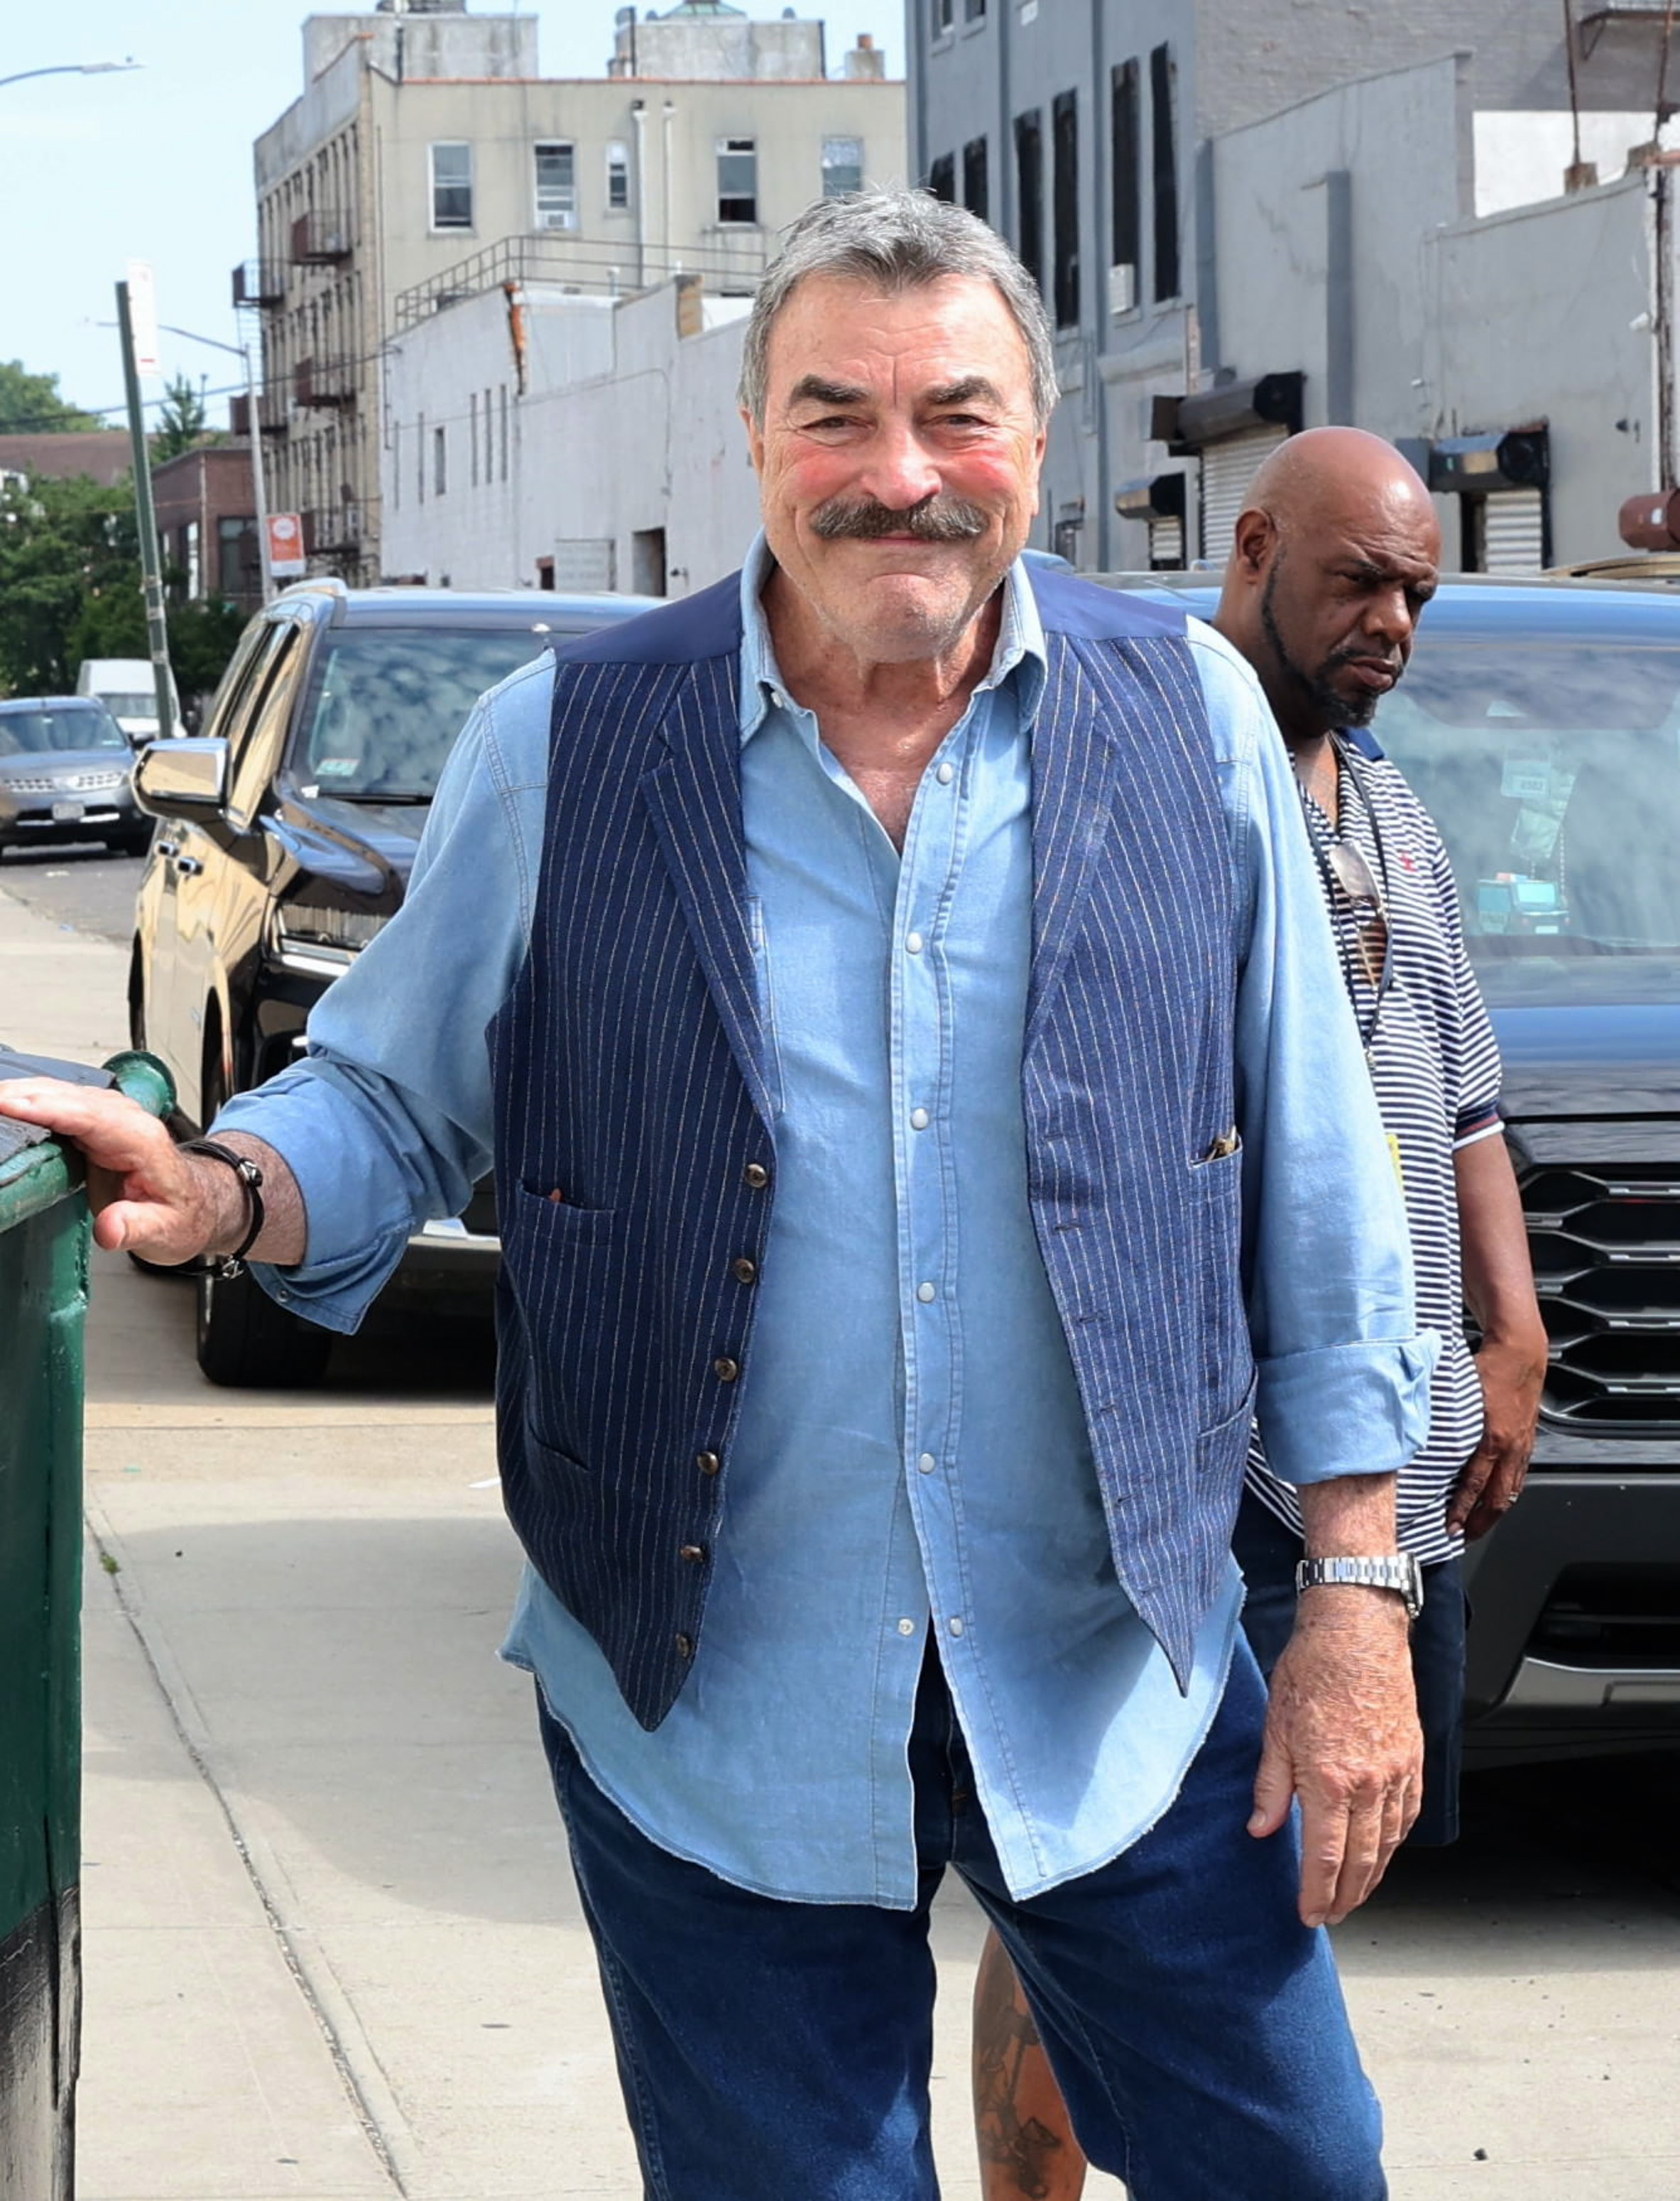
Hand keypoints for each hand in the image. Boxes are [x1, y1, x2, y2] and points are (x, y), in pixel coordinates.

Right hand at [0, 1077, 228, 1262]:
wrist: (195, 1206)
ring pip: (58, 1094)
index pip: (88, 1116)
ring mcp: (109, 1117)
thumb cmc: (182, 1216)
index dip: (46, 1108)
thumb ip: (137, 1228)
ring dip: (19, 1092)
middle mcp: (125, 1120)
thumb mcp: (165, 1232)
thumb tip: (111, 1228)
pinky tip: (5, 1103)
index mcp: (140, 1140)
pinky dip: (28, 1100)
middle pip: (66, 1096)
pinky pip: (57, 1103)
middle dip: (20, 1094)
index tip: (9, 1104)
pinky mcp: (94, 1122)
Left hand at [1248, 1589, 1421, 1926]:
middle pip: (1361, 1860)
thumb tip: (1261, 1828)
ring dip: (1373, 1876)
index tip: (1309, 1914)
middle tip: (1332, 1915)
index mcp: (1330, 1780)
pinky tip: (1384, 1852)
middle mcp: (1370, 1784)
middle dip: (1346, 1896)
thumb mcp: (1275, 1728)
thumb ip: (1271, 1785)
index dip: (1317, 1893)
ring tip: (1356, 1894)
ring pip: (1389, 1843)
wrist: (1357, 1631)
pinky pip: (1408, 1815)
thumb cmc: (1312, 1671)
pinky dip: (1396, 1842)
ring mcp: (1397, 1773)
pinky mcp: (1413, 1760)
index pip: (1324, 1857)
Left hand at [1447, 1325, 1545, 1539]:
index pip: (1474, 1484)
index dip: (1461, 1508)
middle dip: (1478, 1522)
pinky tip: (1497, 1501)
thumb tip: (1413, 1434)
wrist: (1521, 1352)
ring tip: (1476, 1527)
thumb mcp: (1458, 1392)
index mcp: (1492, 1436)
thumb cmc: (1486, 1366)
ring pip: (1510, 1491)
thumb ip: (1439, 1415)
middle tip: (1461, 1537)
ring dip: (1493, 1514)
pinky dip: (1507, 1494)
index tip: (1448, 1525)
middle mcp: (1510, 1446)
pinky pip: (1519, 1477)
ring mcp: (1522, 1446)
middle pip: (1497, 1498)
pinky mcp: (1528, 1442)